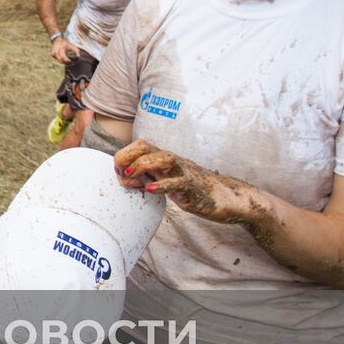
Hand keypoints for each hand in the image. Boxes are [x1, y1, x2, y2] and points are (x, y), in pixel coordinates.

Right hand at [49, 36, 79, 63]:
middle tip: (70, 62)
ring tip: (68, 60)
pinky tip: (64, 58)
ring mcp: (53, 53)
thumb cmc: (65, 43)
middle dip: (66, 62)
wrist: (57, 40)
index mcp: (61, 49)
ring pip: (59, 60)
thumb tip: (79, 56)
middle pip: (61, 60)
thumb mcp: (71, 45)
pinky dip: (61, 60)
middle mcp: (56, 51)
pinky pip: (57, 59)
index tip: (71, 61)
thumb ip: (76, 50)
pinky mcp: (52, 55)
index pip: (63, 57)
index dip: (67, 60)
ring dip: (63, 62)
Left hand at [114, 140, 262, 225]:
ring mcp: (184, 172)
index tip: (117, 171)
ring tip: (130, 176)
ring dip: (142, 165)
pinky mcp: (194, 187)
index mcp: (164, 159)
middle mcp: (172, 162)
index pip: (140, 145)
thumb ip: (148, 176)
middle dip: (128, 155)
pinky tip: (151, 189)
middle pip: (147, 146)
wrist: (226, 197)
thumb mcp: (167, 180)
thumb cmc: (193, 189)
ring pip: (163, 158)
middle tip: (120, 172)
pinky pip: (178, 182)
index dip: (124, 154)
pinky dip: (163, 185)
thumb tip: (123, 176)